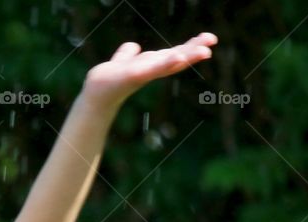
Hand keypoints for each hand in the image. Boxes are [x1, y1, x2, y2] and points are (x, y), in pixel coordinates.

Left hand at [82, 32, 217, 110]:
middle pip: (175, 57)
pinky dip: (165, 64)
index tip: (209, 39)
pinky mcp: (133, 77)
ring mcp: (143, 74)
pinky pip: (152, 69)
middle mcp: (150, 70)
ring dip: (186, 57)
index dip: (191, 46)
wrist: (95, 96)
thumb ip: (127, 55)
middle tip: (212, 42)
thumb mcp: (121, 63)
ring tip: (204, 52)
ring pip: (168, 63)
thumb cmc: (109, 81)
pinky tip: (177, 58)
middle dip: (194, 50)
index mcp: (151, 65)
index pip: (174, 53)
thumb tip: (133, 47)